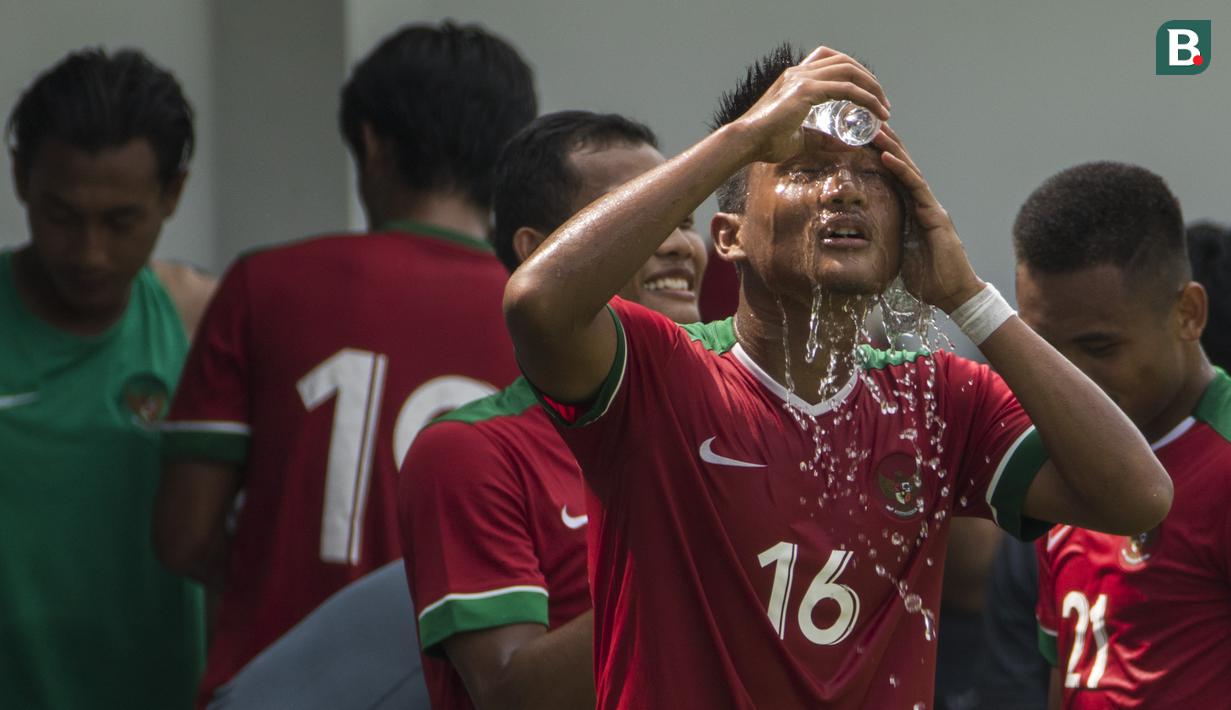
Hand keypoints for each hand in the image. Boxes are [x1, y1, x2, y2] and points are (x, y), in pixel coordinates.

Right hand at [735, 46, 891, 164]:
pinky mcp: (806, 91)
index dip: (854, 74)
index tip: (868, 96)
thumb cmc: (765, 142)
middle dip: (868, 79)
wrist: (745, 142)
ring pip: (849, 70)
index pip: (831, 62)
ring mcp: (802, 79)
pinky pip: (846, 89)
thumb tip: (848, 146)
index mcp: (795, 78)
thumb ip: (822, 139)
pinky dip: (866, 98)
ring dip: (872, 87)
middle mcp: (799, 73)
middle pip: (844, 61)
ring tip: (884, 108)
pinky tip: (876, 112)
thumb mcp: (800, 140)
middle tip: (882, 102)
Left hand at [874, 124, 982, 312]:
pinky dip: (902, 171)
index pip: (894, 179)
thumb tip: (864, 240)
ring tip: (875, 130)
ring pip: (909, 171)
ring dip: (892, 149)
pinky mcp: (935, 216)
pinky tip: (889, 157)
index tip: (862, 141)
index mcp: (913, 212)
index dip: (880, 159)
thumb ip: (887, 240)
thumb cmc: (928, 278)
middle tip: (866, 123)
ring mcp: (930, 207)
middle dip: (886, 145)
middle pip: (902, 168)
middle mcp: (923, 204)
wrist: (953, 294)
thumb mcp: (899, 254)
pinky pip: (916, 188)